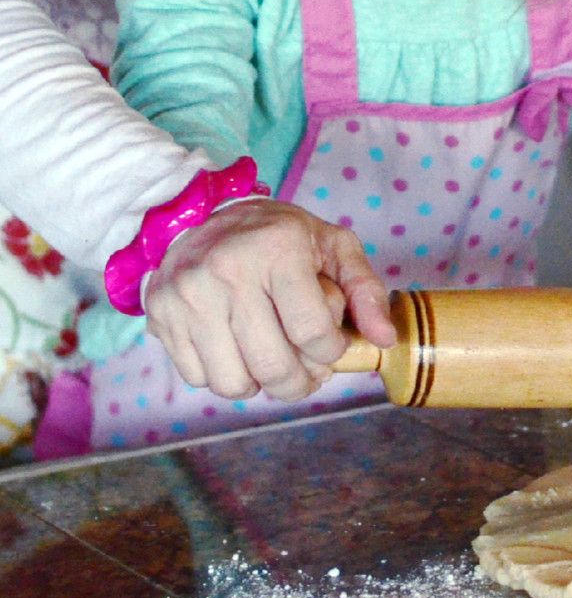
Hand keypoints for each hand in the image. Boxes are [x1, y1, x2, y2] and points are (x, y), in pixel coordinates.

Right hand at [143, 198, 395, 400]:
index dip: (330, 352)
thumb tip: (384, 339)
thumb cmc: (276, 236)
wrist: (200, 214)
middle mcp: (226, 271)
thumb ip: (365, 291)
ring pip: (233, 383)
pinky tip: (235, 347)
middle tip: (306, 370)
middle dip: (300, 383)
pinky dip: (224, 374)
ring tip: (270, 357)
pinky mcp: (160, 314)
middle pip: (273, 368)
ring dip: (259, 383)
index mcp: (277, 248)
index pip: (313, 334)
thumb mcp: (332, 246)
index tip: (329, 343)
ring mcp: (187, 295)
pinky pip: (199, 378)